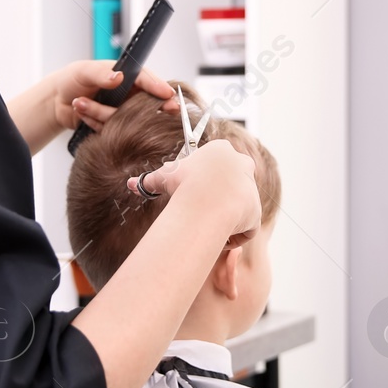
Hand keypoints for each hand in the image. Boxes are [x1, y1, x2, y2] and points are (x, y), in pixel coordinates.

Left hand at [52, 60, 176, 131]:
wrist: (56, 101)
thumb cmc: (71, 79)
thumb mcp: (84, 71)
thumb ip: (101, 74)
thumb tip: (119, 77)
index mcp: (127, 75)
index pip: (147, 80)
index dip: (159, 88)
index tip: (168, 96)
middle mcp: (129, 93)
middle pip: (147, 103)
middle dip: (144, 109)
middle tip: (154, 114)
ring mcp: (122, 111)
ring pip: (125, 119)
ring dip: (100, 113)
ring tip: (79, 102)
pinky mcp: (113, 126)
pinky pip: (111, 130)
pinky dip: (94, 122)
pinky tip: (81, 112)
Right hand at [127, 138, 260, 248]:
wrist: (205, 199)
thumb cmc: (184, 183)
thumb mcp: (165, 177)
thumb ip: (151, 180)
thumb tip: (130, 184)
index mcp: (222, 151)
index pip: (218, 164)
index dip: (207, 180)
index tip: (194, 191)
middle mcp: (242, 165)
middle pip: (234, 183)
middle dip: (221, 197)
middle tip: (203, 210)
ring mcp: (251, 188)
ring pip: (239, 207)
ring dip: (224, 218)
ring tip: (207, 226)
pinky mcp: (256, 212)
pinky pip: (247, 228)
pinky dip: (234, 235)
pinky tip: (219, 237)